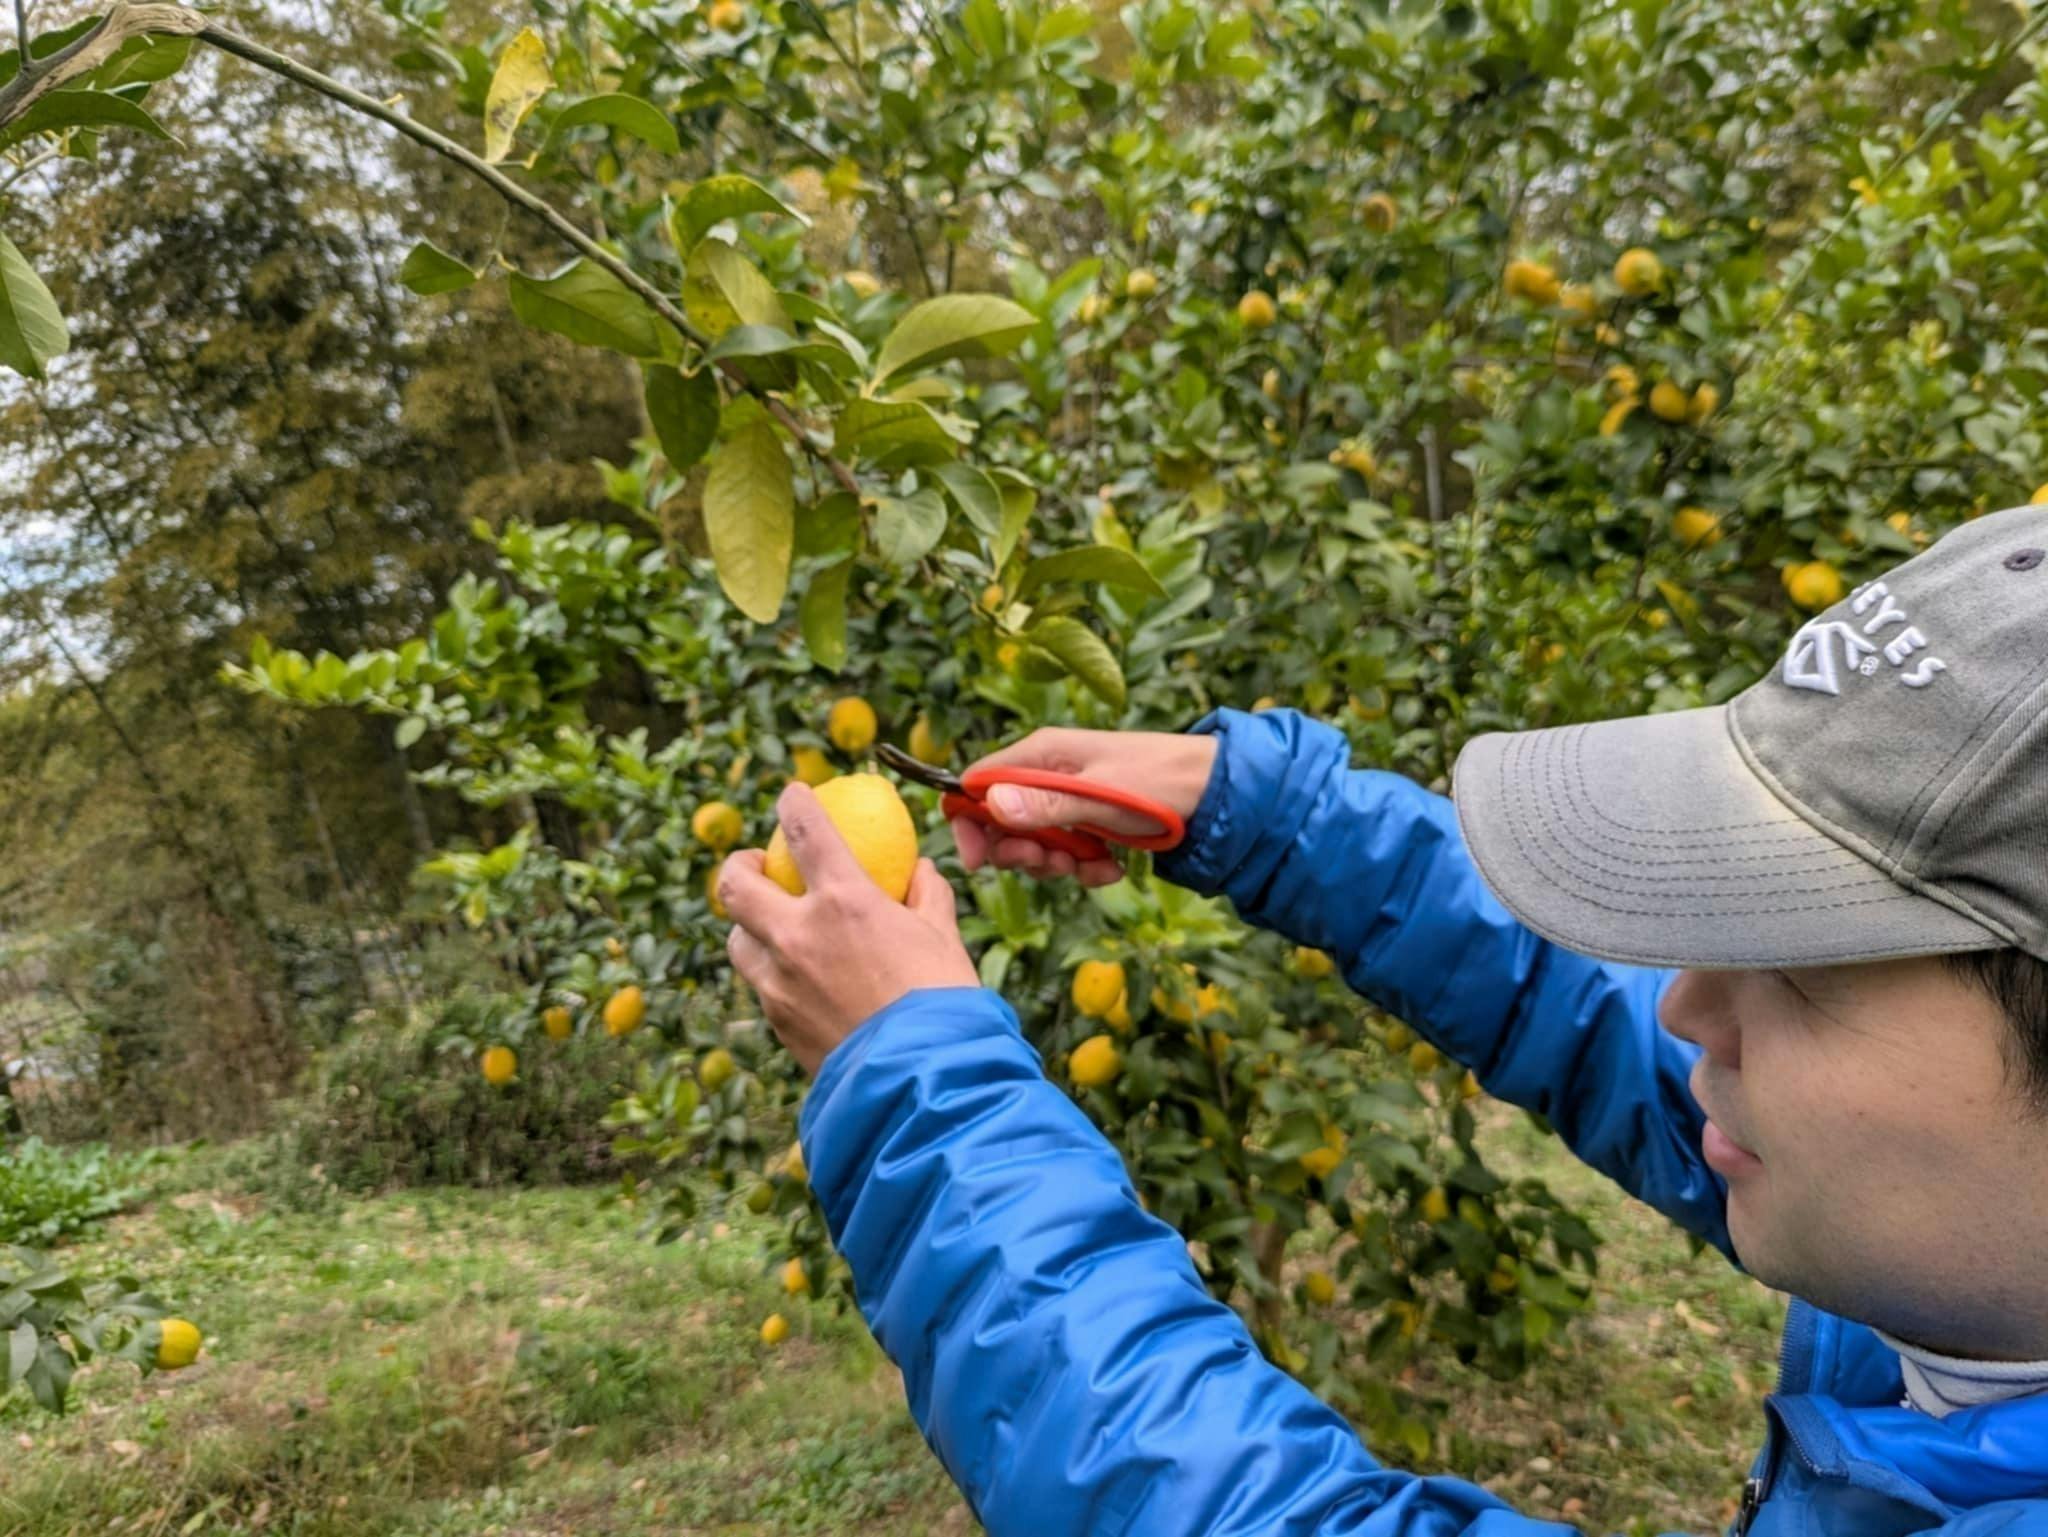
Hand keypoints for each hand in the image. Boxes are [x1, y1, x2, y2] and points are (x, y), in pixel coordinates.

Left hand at [720, 782, 980, 1073]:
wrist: (921, 1083)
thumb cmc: (944, 1004)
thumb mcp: (943, 939)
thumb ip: (926, 896)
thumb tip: (920, 871)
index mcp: (844, 902)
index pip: (805, 831)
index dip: (794, 803)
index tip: (792, 794)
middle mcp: (798, 936)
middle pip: (735, 885)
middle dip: (737, 866)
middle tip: (754, 864)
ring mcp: (779, 983)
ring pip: (738, 941)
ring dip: (749, 927)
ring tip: (773, 928)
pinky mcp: (777, 1023)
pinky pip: (762, 986)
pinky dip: (772, 973)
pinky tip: (798, 981)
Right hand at [951, 727, 1217, 886]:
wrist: (1216, 793)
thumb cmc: (1159, 782)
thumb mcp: (1100, 796)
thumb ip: (1046, 804)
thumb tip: (991, 804)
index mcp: (1041, 754)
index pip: (977, 783)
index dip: (970, 822)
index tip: (981, 861)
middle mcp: (1049, 774)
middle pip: (1002, 821)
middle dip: (1022, 851)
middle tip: (1053, 862)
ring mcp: (1069, 800)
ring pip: (1035, 843)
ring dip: (1057, 863)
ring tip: (1091, 863)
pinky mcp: (1089, 823)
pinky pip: (1068, 854)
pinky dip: (1086, 868)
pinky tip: (1112, 867)